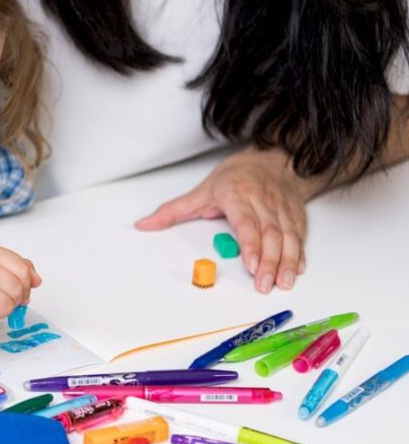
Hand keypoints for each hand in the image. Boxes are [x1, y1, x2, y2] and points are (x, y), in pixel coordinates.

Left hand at [135, 147, 320, 292]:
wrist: (272, 159)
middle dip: (268, 261)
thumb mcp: (200, 191)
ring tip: (283, 283)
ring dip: (287, 261)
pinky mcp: (296, 214)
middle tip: (264, 284)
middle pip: (269, 233)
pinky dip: (299, 254)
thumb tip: (144, 225)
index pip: (246, 221)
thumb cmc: (236, 177)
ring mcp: (282, 208)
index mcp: (237, 193)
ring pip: (288, 236)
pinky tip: (296, 270)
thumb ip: (172, 211)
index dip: (250, 244)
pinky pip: (299, 235)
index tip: (250, 265)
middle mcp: (262, 200)